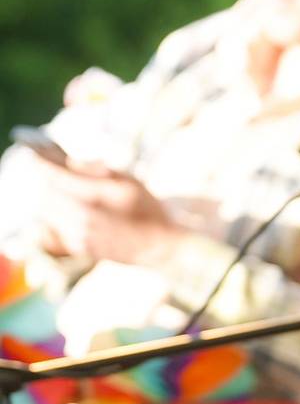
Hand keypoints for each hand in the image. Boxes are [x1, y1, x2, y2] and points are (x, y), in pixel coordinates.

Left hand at [26, 153, 179, 266]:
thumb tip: (69, 163)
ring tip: (63, 194)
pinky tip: (71, 214)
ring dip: (50, 200)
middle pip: (46, 192)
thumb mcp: (128, 179)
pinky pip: (54, 228)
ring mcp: (78, 235)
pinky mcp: (79, 247)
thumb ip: (96, 169)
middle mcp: (81, 218)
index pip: (53, 175)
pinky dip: (56, 218)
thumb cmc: (148, 209)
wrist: (161, 245)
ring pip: (47, 211)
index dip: (41, 163)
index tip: (34, 155)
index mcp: (92, 197)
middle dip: (47, 182)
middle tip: (53, 175)